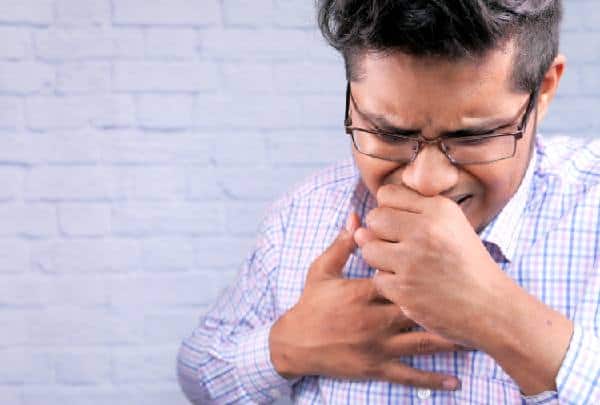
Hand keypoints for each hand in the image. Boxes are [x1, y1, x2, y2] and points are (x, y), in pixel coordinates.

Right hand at [269, 212, 461, 390]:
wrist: (295, 344)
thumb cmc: (310, 304)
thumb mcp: (322, 270)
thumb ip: (342, 244)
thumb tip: (357, 215)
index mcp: (362, 293)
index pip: (400, 276)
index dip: (424, 269)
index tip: (448, 261)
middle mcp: (373, 320)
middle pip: (418, 308)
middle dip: (446, 303)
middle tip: (477, 296)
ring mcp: (377, 346)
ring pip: (420, 342)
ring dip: (450, 339)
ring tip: (477, 334)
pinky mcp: (376, 368)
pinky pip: (408, 375)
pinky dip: (432, 379)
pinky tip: (455, 379)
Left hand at [355, 183, 512, 347]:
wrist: (490, 307)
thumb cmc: (465, 263)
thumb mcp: (450, 226)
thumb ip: (407, 215)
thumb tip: (357, 228)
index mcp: (439, 209)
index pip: (387, 194)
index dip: (391, 210)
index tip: (407, 226)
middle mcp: (425, 230)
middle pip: (374, 218)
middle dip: (381, 233)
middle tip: (403, 248)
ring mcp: (413, 260)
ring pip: (368, 248)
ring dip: (381, 259)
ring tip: (405, 266)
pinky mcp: (404, 288)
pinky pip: (377, 278)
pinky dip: (390, 284)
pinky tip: (411, 286)